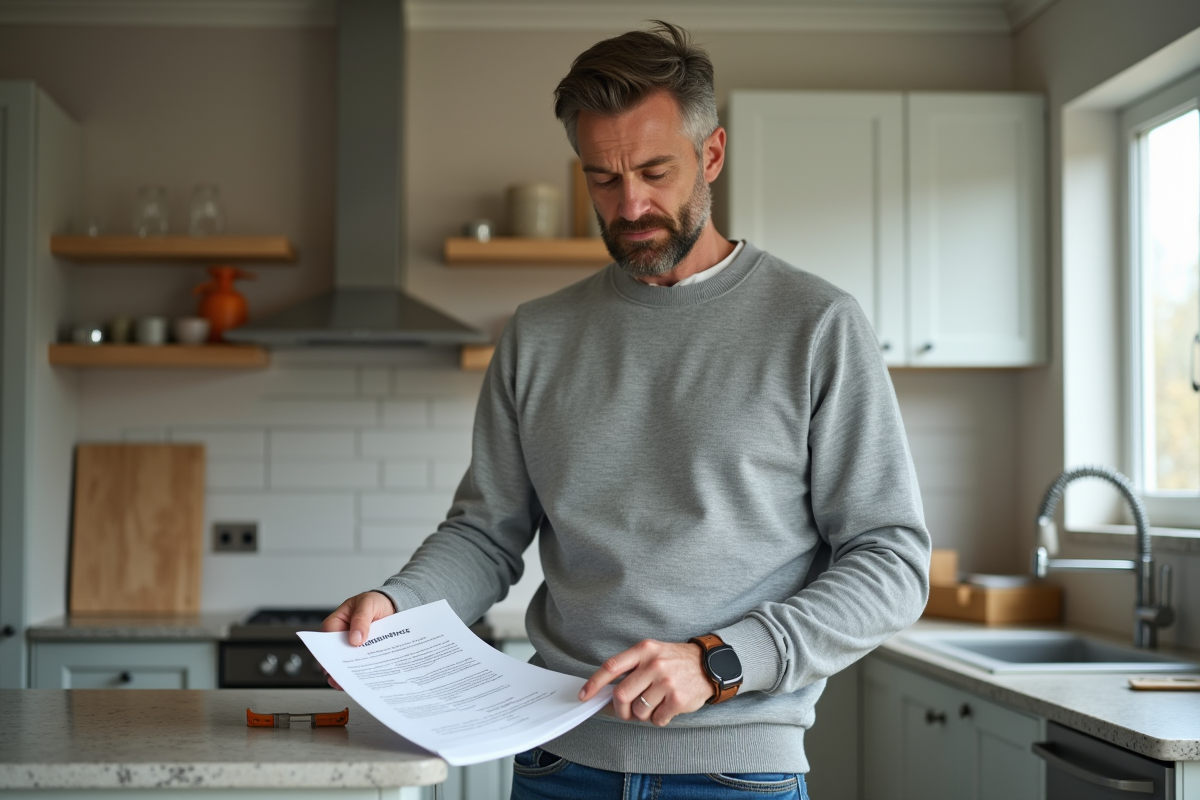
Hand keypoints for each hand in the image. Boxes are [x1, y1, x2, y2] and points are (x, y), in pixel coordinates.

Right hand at [320, 591, 395, 689]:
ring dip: (351, 674)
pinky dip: (365, 672)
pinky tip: (368, 679)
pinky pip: (363, 665)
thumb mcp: (367, 604)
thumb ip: (361, 619)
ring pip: (349, 663)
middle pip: (336, 656)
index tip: (331, 664)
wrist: (393, 605)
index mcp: (337, 622)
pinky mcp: (366, 653)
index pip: (327, 639)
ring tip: (355, 683)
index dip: (327, 652)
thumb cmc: (375, 601)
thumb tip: (355, 638)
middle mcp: (342, 637)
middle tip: (342, 679)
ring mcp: (354, 647)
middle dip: (338, 668)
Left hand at [578, 640, 714, 725]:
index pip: (611, 667)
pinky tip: (667, 708)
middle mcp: (654, 664)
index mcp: (644, 650)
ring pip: (639, 710)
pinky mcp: (678, 699)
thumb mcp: (653, 653)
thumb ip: (632, 668)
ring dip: (642, 714)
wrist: (710, 665)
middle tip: (627, 711)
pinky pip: (657, 719)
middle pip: (621, 694)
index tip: (584, 695)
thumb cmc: (676, 661)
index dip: (594, 683)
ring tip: (654, 705)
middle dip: (620, 708)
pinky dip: (658, 719)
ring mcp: (666, 681)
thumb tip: (606, 692)